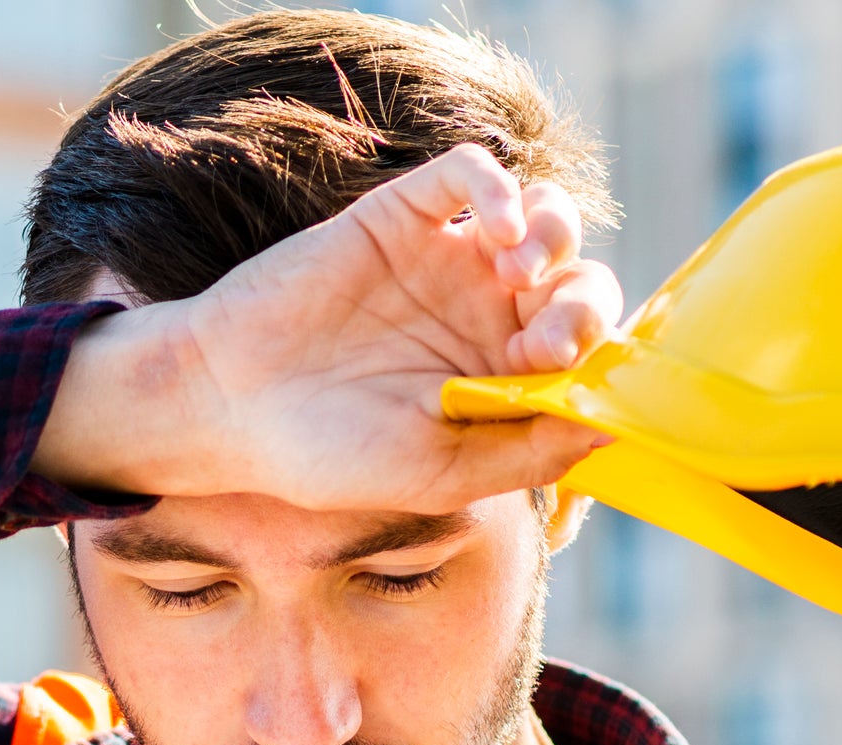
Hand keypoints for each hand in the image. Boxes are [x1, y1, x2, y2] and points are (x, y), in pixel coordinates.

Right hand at [31, 144, 620, 513]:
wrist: (226, 406)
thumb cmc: (325, 453)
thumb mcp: (440, 473)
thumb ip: (528, 452)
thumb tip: (615, 426)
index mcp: (498, 378)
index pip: (586, 351)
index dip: (594, 353)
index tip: (551, 373)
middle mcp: (482, 315)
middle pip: (579, 282)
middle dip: (582, 304)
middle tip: (540, 335)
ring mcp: (446, 261)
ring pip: (545, 219)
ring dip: (555, 237)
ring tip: (516, 271)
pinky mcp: (403, 215)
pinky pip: (475, 174)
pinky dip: (501, 188)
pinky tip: (494, 229)